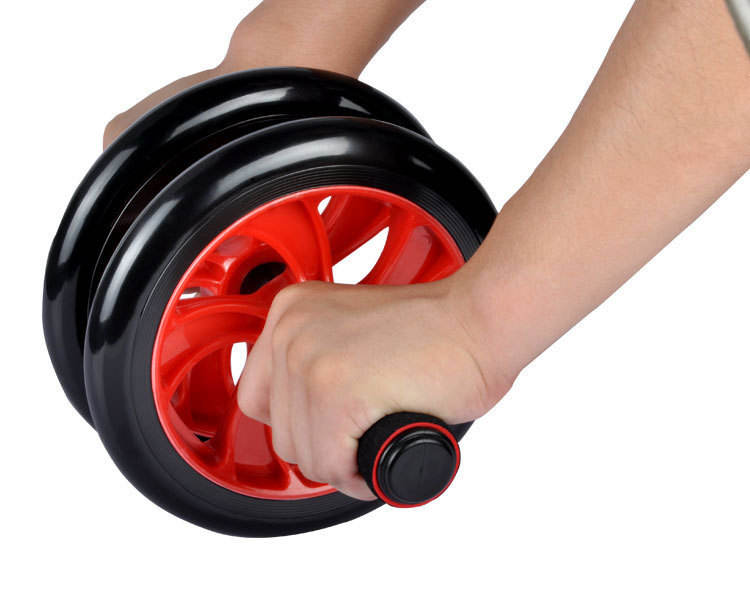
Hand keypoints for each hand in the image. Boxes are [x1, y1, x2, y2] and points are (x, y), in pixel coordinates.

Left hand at [237, 276, 509, 499]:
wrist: (480, 319)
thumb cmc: (436, 328)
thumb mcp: (350, 328)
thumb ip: (320, 355)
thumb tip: (304, 415)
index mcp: (290, 310)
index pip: (258, 394)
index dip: (297, 422)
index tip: (326, 428)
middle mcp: (291, 330)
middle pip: (281, 430)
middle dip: (323, 447)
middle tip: (362, 439)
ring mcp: (311, 360)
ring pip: (304, 453)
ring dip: (341, 463)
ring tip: (376, 444)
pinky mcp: (339, 392)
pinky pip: (332, 463)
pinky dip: (358, 474)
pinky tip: (381, 455)